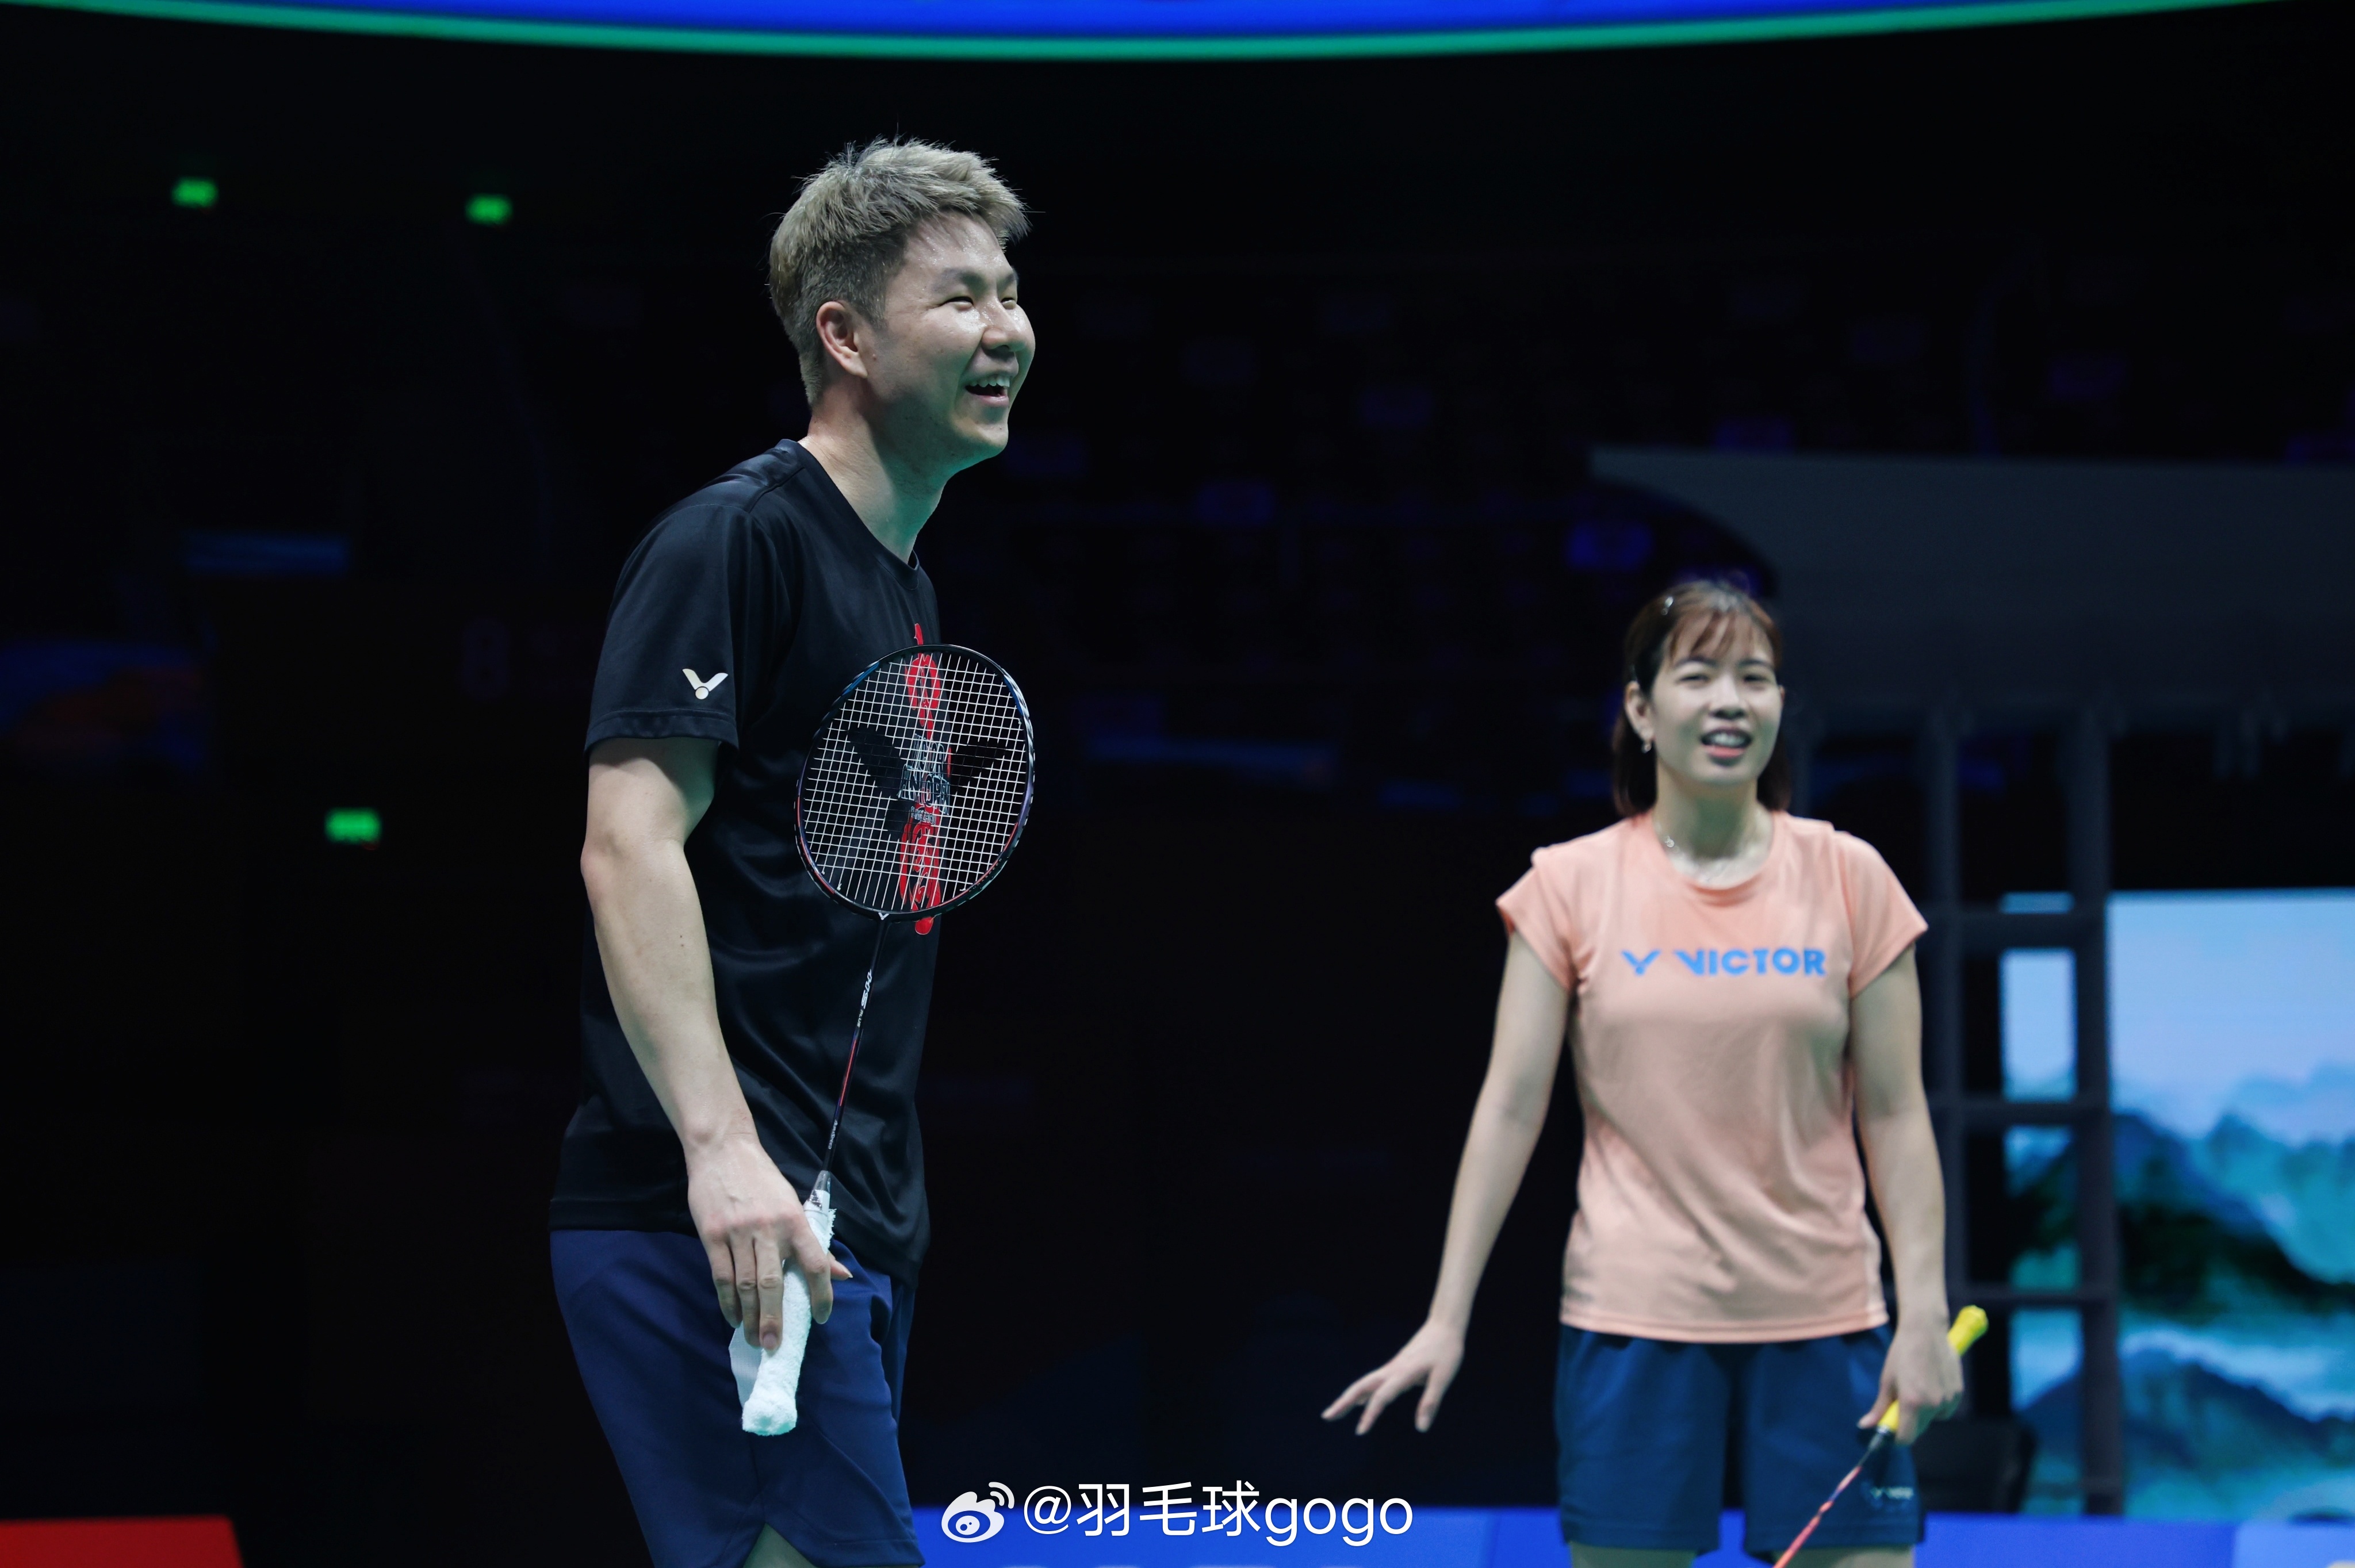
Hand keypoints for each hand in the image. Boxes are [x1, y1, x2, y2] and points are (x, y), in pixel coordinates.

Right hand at [685, 1134, 850, 1350]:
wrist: (723, 1149)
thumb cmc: (762, 1181)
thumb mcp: (793, 1205)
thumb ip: (814, 1244)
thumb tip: (842, 1275)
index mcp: (795, 1221)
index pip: (815, 1263)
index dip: (822, 1294)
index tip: (823, 1318)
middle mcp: (769, 1229)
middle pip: (774, 1283)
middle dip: (774, 1319)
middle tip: (774, 1345)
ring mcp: (739, 1233)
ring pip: (746, 1285)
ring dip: (749, 1317)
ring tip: (753, 1338)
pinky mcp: (712, 1235)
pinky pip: (721, 1276)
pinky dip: (727, 1302)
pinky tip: (733, 1317)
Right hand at [1321, 1320, 1465, 1434]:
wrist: (1445, 1326)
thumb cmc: (1447, 1351)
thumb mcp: (1443, 1377)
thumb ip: (1431, 1402)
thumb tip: (1421, 1428)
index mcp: (1403, 1374)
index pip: (1381, 1397)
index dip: (1370, 1414)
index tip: (1360, 1432)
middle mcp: (1392, 1370)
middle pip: (1361, 1387)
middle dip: (1343, 1402)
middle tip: (1327, 1417)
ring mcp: (1392, 1368)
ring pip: (1364, 1383)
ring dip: (1348, 1398)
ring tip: (1335, 1412)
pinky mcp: (1396, 1367)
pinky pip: (1373, 1382)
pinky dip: (1361, 1393)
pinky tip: (1359, 1401)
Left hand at [1863, 1315, 1964, 1443]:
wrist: (1926, 1331)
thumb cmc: (1901, 1354)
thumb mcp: (1887, 1380)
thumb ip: (1879, 1407)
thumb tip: (1864, 1426)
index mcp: (1912, 1403)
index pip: (1906, 1438)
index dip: (1896, 1437)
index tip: (1890, 1429)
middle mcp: (1933, 1405)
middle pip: (1920, 1429)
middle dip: (1909, 1422)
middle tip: (1902, 1401)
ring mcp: (1948, 1400)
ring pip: (1934, 1419)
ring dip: (1925, 1412)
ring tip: (1918, 1388)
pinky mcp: (1959, 1393)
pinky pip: (1946, 1409)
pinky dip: (1938, 1404)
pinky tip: (1932, 1384)